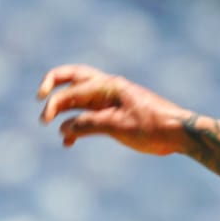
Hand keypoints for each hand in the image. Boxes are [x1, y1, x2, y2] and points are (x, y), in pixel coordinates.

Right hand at [37, 64, 194, 154]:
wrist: (180, 133)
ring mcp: (112, 101)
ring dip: (64, 110)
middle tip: (39, 97)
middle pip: (74, 78)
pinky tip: (69, 141)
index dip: (55, 104)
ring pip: (80, 99)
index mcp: (109, 86)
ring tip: (51, 125)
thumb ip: (89, 125)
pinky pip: (90, 115)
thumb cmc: (153, 126)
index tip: (47, 121)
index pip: (73, 90)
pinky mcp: (116, 115)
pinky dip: (78, 125)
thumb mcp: (118, 126)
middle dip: (54, 86)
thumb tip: (64, 129)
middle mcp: (108, 89)